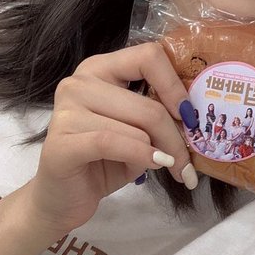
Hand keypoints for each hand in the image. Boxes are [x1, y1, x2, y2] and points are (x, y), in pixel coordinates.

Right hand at [25, 42, 197, 236]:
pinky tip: (151, 166)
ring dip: (161, 153)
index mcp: (101, 69)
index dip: (175, 86)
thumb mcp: (138, 130)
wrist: (63, 198)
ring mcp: (66, 110)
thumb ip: (158, 114)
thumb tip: (193, 118)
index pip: (149, 56)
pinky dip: (140, 156)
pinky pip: (113, 143)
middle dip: (176, 137)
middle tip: (187, 161)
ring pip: (138, 127)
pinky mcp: (60, 142)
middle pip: (150, 104)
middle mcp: (80, 82)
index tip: (189, 116)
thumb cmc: (106, 160)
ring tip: (166, 167)